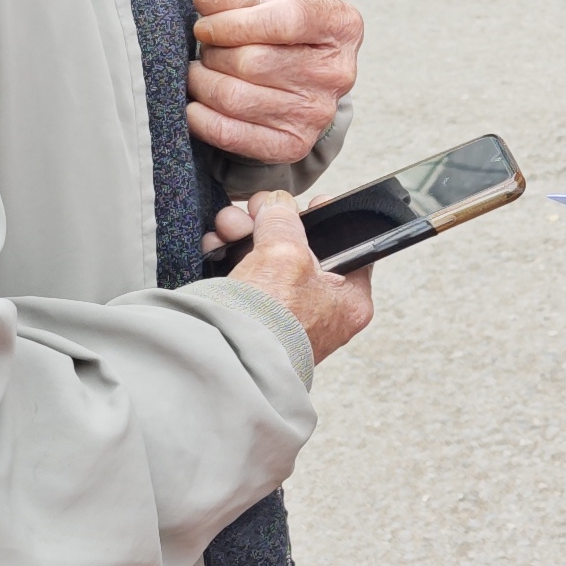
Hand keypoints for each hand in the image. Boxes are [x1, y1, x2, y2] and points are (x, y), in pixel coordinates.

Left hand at [188, 0, 362, 163]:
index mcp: (341, 25)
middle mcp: (337, 72)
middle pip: (254, 62)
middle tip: (207, 51)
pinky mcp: (293, 144)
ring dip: (202, 83)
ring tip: (200, 73)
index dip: (234, 22)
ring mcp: (318, 113)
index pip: (286, 19)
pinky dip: (200, 118)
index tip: (206, 26)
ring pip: (236, 98)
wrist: (285, 74)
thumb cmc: (269, 27)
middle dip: (214, 53)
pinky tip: (196, 104)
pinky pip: (230, 133)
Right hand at [224, 187, 374, 362]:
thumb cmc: (271, 324)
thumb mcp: (285, 254)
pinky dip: (231, 261)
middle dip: (271, 225)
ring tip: (227, 227)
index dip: (326, 221)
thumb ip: (284, 222)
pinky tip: (215, 246)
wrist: (228, 362)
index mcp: (349, 301)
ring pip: (269, 262)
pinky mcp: (256, 322)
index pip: (350, 248)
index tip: (308, 204)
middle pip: (301, 251)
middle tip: (254, 210)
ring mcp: (287, 319)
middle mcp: (322, 313)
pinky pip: (248, 281)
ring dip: (244, 238)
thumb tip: (277, 206)